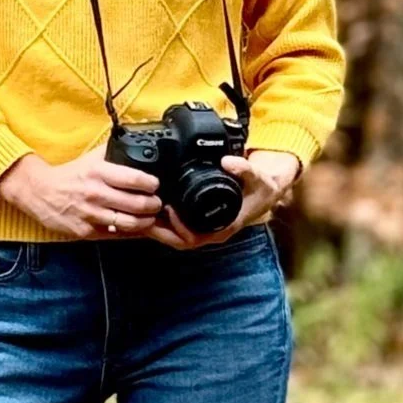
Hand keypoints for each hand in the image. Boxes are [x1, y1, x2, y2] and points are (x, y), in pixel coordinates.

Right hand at [0, 146, 161, 239]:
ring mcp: (91, 214)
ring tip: (149, 216)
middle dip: (154, 204)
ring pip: (130, 223)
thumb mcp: (90, 158)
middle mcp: (95, 194)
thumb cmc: (68, 176)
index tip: (155, 185)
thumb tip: (134, 144)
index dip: (151, 184)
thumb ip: (113, 151)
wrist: (39, 192)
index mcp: (98, 172)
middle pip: (137, 204)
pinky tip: (135, 227)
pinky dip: (130, 232)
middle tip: (157, 202)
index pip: (135, 179)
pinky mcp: (86, 231)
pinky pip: (116, 235)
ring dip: (146, 221)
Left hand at [146, 149, 301, 250]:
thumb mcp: (258, 178)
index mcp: (222, 228)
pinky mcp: (198, 221)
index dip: (177, 228)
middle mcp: (211, 232)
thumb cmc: (261, 189)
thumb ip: (244, 169)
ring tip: (136, 211)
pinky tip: (148, 208)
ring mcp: (203, 228)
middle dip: (156, 231)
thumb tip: (228, 162)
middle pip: (177, 240)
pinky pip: (176, 227)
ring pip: (173, 235)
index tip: (167, 210)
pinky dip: (161, 220)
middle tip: (139, 214)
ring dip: (155, 226)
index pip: (193, 238)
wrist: (266, 191)